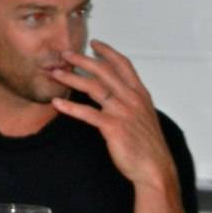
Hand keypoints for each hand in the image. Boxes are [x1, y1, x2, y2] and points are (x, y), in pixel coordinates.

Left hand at [49, 40, 177, 191]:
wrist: (155, 169)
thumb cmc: (149, 146)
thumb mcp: (144, 117)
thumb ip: (131, 101)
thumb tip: (116, 93)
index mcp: (140, 94)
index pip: (123, 64)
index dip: (108, 52)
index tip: (94, 43)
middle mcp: (132, 99)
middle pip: (104, 71)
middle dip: (82, 60)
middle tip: (65, 54)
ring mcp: (122, 112)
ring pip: (93, 87)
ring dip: (71, 78)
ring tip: (56, 73)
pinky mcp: (113, 127)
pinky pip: (87, 113)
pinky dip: (69, 107)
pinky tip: (56, 103)